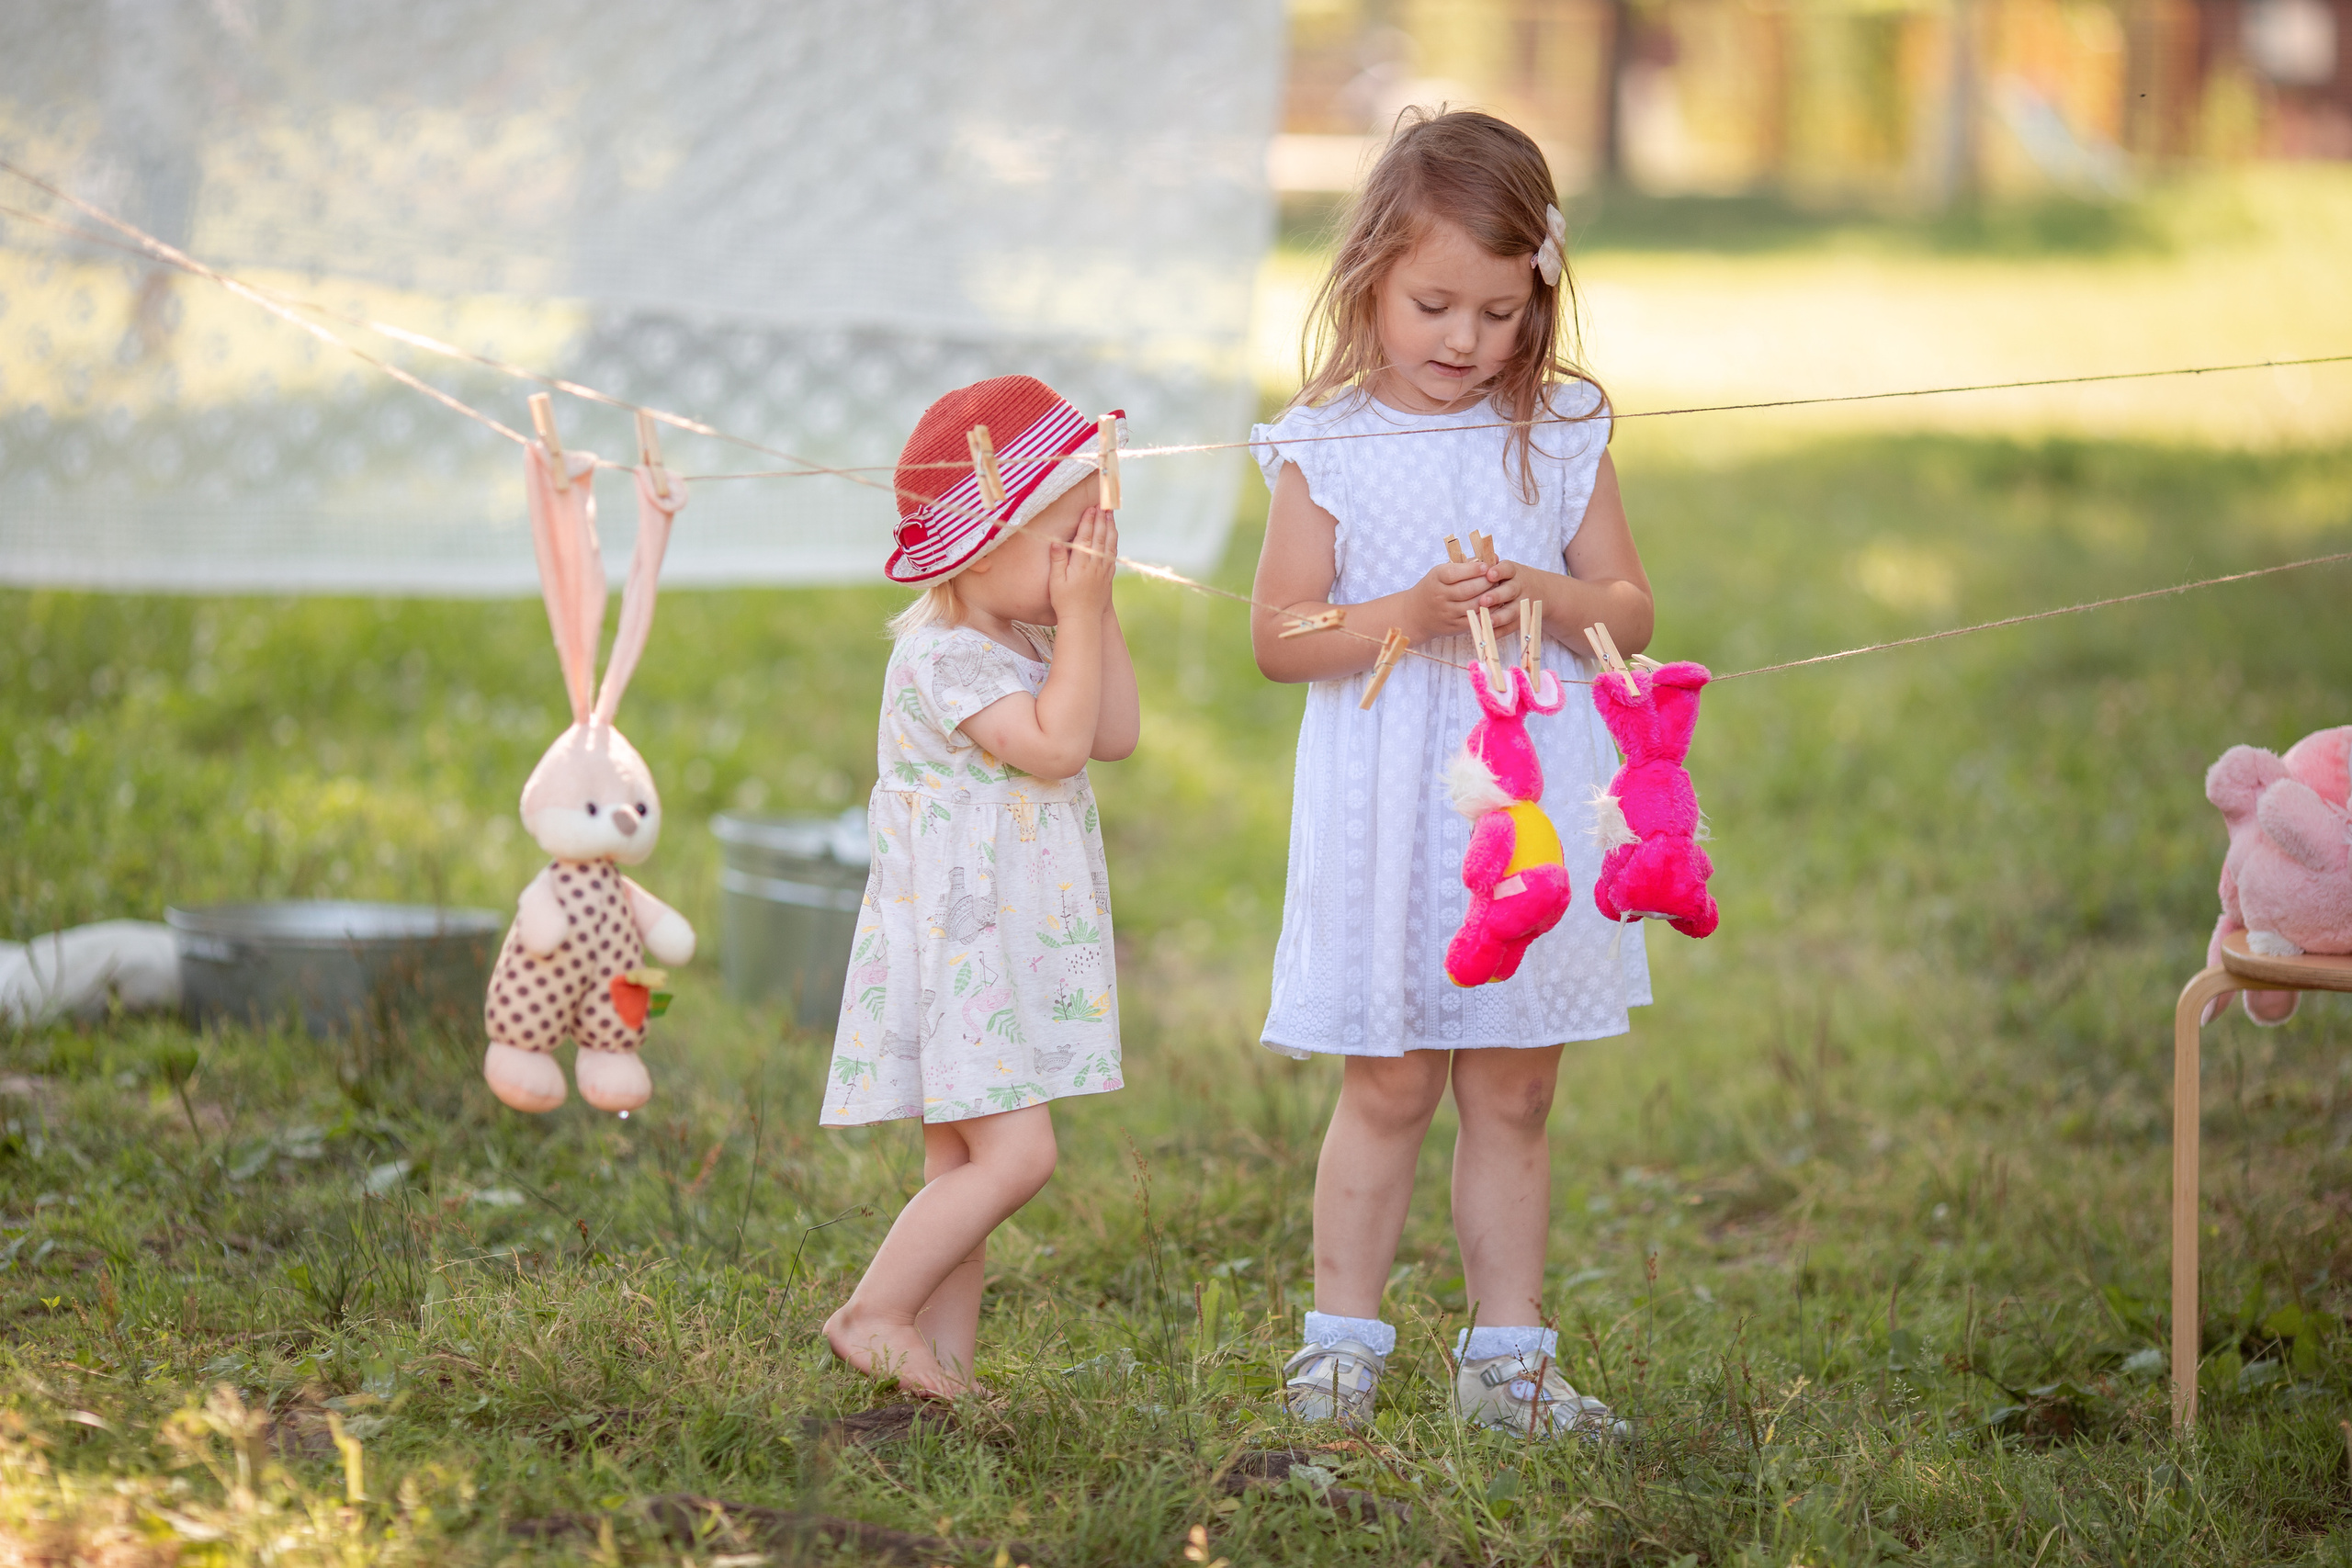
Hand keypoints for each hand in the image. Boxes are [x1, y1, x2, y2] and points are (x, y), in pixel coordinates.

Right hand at [1049, 506, 1116, 622]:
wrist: (1084, 620)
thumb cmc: (1065, 601)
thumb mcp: (1056, 581)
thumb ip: (1057, 560)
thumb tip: (1056, 541)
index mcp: (1081, 564)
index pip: (1086, 537)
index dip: (1088, 521)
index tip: (1091, 507)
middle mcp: (1095, 565)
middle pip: (1100, 536)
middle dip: (1102, 519)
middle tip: (1104, 503)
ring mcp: (1104, 570)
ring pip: (1109, 544)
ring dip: (1110, 527)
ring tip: (1110, 514)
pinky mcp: (1108, 576)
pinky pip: (1113, 554)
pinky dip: (1113, 541)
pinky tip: (1113, 535)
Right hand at [1409, 558, 1494, 640]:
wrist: (1416, 614)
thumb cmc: (1434, 588)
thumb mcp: (1441, 572)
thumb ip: (1466, 565)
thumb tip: (1493, 558)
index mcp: (1437, 579)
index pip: (1454, 573)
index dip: (1473, 570)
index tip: (1486, 566)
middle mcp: (1441, 596)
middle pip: (1467, 590)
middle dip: (1486, 582)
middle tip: (1496, 578)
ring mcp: (1448, 613)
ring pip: (1474, 605)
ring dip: (1489, 597)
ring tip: (1498, 590)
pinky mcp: (1455, 626)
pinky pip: (1475, 619)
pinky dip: (1488, 612)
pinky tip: (1494, 605)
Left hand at [1473, 557, 1525, 630]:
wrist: (1542, 591)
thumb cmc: (1512, 578)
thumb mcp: (1505, 568)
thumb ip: (1489, 566)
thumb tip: (1473, 563)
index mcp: (1513, 571)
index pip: (1507, 569)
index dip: (1499, 571)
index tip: (1489, 574)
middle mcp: (1520, 587)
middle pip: (1510, 591)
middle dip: (1497, 596)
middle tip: (1483, 600)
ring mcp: (1522, 604)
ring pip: (1512, 611)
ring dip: (1500, 617)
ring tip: (1487, 621)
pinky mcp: (1522, 619)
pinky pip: (1511, 627)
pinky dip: (1500, 631)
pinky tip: (1488, 634)